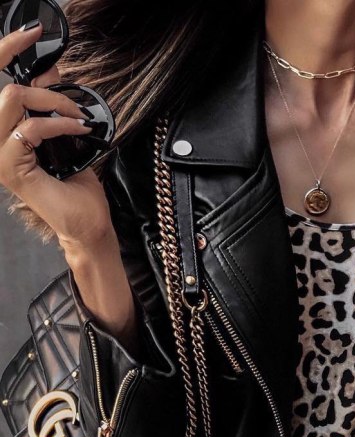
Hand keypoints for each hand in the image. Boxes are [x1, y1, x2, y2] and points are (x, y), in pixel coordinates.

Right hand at [0, 22, 113, 248]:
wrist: (87, 224)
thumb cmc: (77, 188)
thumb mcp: (65, 136)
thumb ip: (52, 105)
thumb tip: (50, 69)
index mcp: (5, 131)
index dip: (8, 48)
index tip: (34, 34)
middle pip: (5, 88)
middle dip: (45, 86)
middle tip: (76, 106)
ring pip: (12, 99)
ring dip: (54, 103)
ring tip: (79, 119)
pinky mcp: (10, 166)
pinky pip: (31, 127)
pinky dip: (60, 124)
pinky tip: (79, 130)